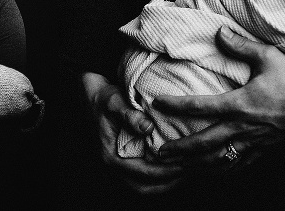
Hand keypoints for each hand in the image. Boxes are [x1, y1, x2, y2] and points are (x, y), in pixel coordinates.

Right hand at [83, 72, 184, 193]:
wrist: (93, 96)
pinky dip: (164, 176)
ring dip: (168, 182)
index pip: (142, 173)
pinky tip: (180, 164)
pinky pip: (148, 178)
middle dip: (170, 182)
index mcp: (112, 156)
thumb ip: (129, 114)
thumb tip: (147, 127)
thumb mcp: (114, 102)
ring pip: (148, 186)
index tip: (185, 163)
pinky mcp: (130, 161)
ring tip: (190, 170)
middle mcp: (116, 165)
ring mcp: (123, 165)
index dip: (165, 171)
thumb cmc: (104, 98)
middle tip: (192, 170)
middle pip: (146, 187)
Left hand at [154, 26, 284, 167]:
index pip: (201, 106)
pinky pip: (240, 164)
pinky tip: (213, 171)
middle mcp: (244, 127)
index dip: (176, 105)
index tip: (158, 103)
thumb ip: (241, 46)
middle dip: (180, 149)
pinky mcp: (265, 149)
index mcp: (241, 104)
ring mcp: (254, 142)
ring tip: (178, 166)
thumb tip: (219, 31)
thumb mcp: (270, 57)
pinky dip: (223, 169)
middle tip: (158, 153)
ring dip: (196, 164)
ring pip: (219, 159)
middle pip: (204, 142)